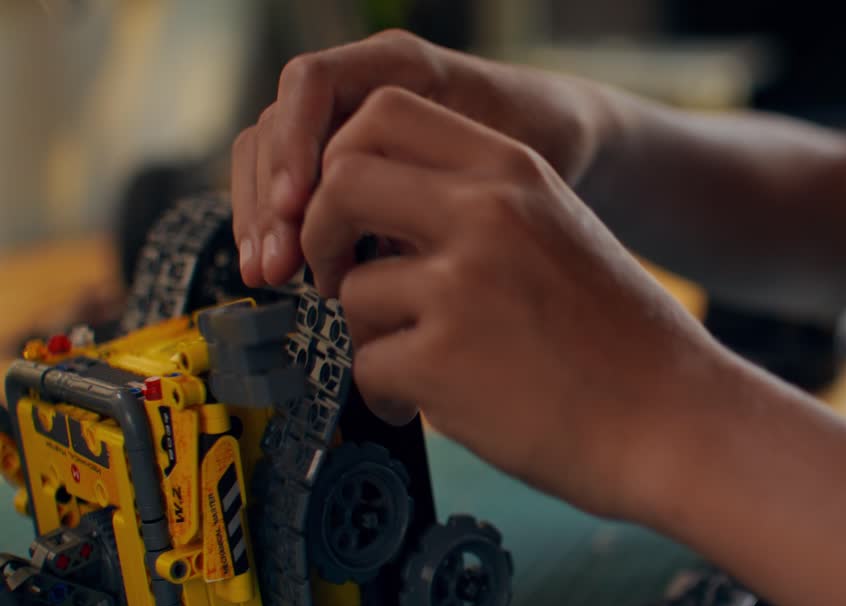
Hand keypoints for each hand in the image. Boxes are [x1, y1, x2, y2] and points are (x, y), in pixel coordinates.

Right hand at [231, 29, 606, 287]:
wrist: (559, 144)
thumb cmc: (538, 144)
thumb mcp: (499, 157)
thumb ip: (437, 180)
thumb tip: (379, 241)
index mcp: (398, 66)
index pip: (315, 83)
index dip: (296, 141)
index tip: (297, 203)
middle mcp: (360, 86)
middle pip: (276, 126)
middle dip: (266, 196)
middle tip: (277, 261)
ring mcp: (343, 124)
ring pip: (269, 160)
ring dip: (259, 217)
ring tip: (271, 274)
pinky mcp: (339, 165)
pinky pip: (288, 188)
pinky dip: (279, 228)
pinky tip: (282, 273)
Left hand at [303, 86, 732, 519]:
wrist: (675, 421)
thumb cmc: (624, 342)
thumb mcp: (561, 231)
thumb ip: (482, 209)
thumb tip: (383, 225)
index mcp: (514, 172)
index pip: (382, 116)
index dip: (344, 162)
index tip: (353, 214)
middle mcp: (485, 212)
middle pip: (340, 185)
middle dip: (319, 236)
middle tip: (333, 279)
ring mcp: (461, 285)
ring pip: (350, 292)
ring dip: (370, 336)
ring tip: (420, 367)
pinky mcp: (443, 361)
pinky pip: (367, 367)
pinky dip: (387, 395)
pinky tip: (426, 405)